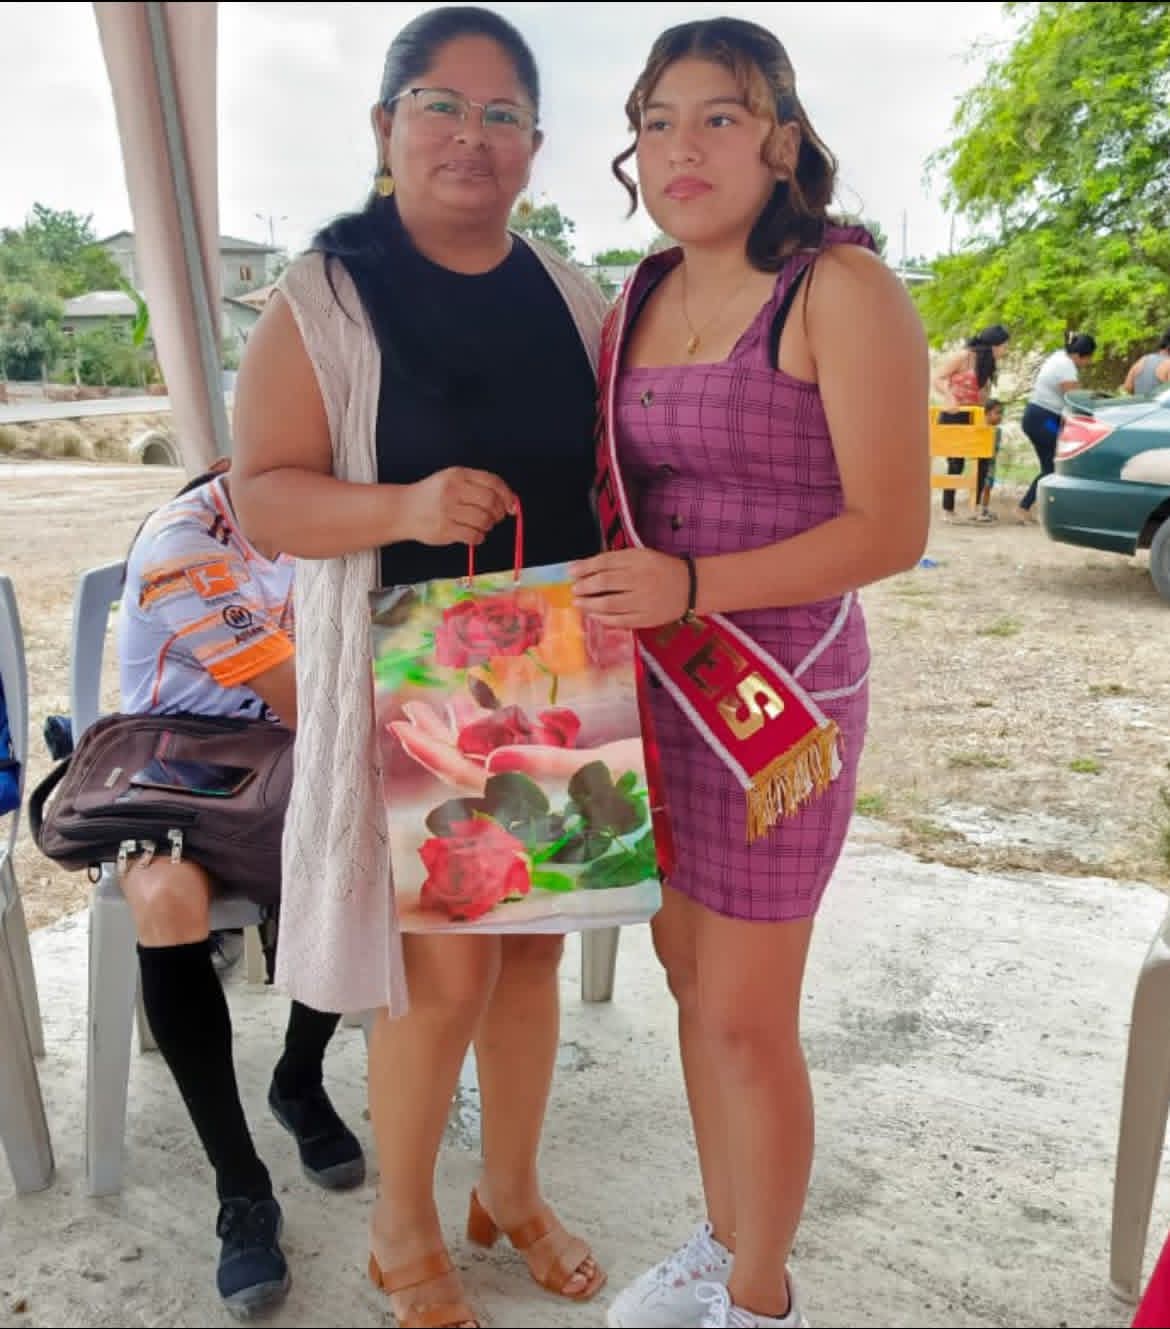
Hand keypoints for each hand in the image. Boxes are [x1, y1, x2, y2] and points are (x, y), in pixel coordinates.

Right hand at [404, 467, 515, 546]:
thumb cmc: (433, 496)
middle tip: (495, 517)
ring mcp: (448, 510)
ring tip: (480, 525)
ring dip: (488, 526)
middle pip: (490, 502)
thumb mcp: (453, 480)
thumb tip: (511, 501)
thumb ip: (479, 486)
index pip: (492, 482)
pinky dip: (479, 537)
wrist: (403, 510)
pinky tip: (473, 534)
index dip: (507, 495)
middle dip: (498, 513)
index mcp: (457, 475)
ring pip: (484, 521)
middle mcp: (453, 490)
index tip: (512, 505)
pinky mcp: (444, 529)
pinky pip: (474, 536)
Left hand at [570, 549, 691, 629]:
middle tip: (574, 589)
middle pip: (604, 582)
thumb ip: (616, 560)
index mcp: (639, 560)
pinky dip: (603, 618)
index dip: (585, 567)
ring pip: (609, 604)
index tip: (571, 571)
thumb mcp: (641, 556)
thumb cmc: (661, 569)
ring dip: (589, 604)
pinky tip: (593, 615)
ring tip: (579, 603)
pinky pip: (619, 620)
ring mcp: (643, 601)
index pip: (605, 562)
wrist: (690, 587)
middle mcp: (640, 579)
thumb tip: (586, 567)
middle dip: (584, 586)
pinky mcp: (646, 618)